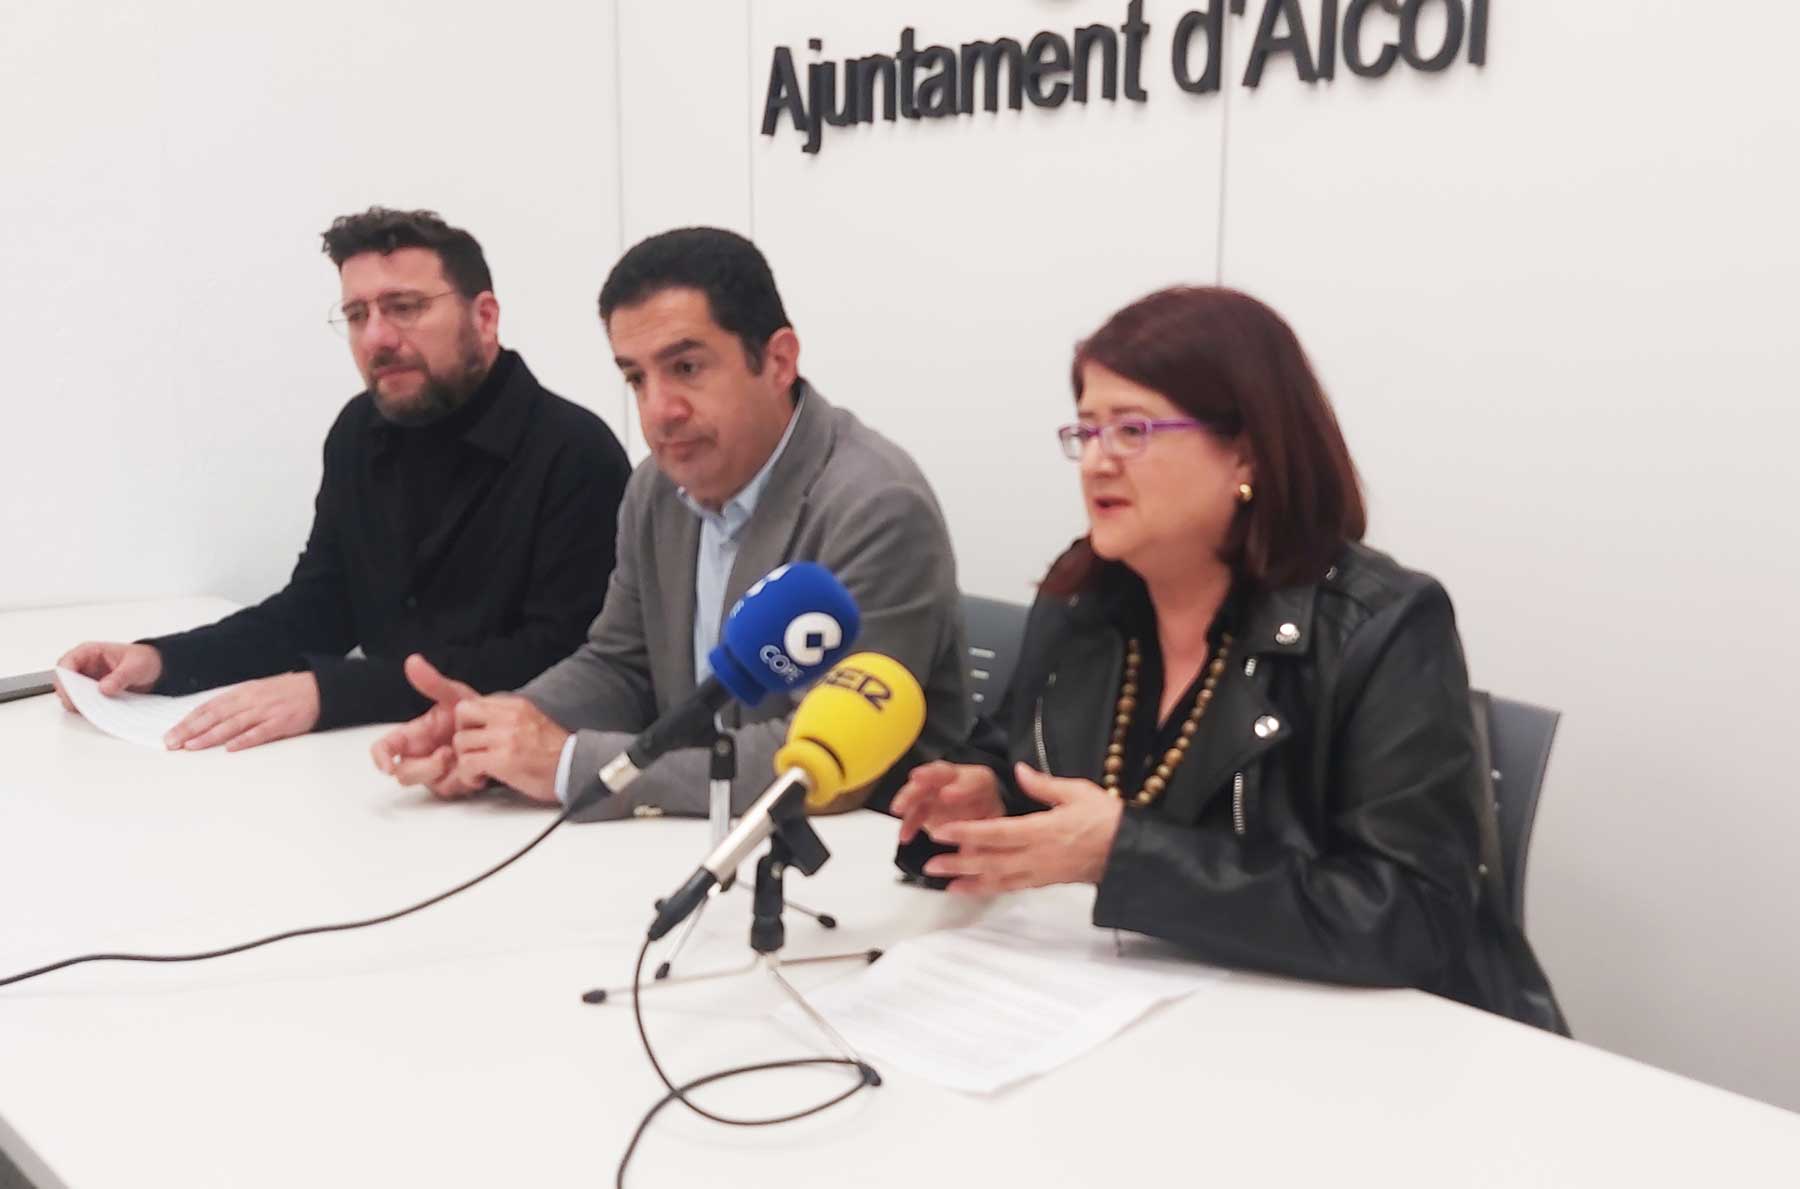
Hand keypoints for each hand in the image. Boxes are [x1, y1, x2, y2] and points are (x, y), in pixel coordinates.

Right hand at [54, 641, 162, 709]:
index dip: (64, 680)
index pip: (65, 664)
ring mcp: (87, 681)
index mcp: (89, 652)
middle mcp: (84, 666)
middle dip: (70, 696)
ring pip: (72, 695)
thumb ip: (120, 677)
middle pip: (64, 683)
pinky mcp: (93, 693)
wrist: (156, 669)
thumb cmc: (144, 660)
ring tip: (93, 711)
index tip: (71, 693)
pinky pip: (85, 703)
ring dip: (79, 704)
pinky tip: (98, 713)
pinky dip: (88, 709)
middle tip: (81, 708)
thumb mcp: (136, 666)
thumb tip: (104, 689)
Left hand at [164, 672, 319, 751]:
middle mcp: (251, 701)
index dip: (188, 720)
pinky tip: (231, 747)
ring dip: (210, 736)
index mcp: (243, 692)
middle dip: (190, 730)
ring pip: (232, 725)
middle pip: (215, 716)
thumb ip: (235, 704)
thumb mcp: (257, 691)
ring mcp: (266, 712)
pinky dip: (245, 740)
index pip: (209, 707)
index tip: (171, 733)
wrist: (320, 689)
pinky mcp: (282, 723)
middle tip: (171, 743)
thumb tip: (210, 718)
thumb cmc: (287, 692)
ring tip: (191, 746)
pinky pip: (260, 732)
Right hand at [370, 655, 482, 797]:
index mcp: (413, 736)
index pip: (385, 749)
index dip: (380, 758)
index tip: (387, 765)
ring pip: (424, 784)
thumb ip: (433, 682)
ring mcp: (435, 772)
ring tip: (459, 756)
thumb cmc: (472, 711)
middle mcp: (420, 756)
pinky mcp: (453, 783)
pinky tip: (474, 766)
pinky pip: (448, 789)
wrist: (500, 727)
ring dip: (440, 773)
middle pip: (403, 774)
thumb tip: (413, 661)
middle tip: (446, 754)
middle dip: (422, 768)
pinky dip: (460, 779)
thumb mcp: (454, 695)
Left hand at [448, 695, 568, 803]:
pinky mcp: (503, 760)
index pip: (475, 702)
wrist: (576, 769)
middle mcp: (510, 716)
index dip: (468, 723)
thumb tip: (482, 725)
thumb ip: (507, 719)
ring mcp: (506, 737)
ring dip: (465, 760)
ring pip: (460, 741)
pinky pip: (467, 763)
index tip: (474, 738)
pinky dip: (468, 775)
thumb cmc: (556, 754)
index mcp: (517, 705)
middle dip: (461, 733)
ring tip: (478, 770)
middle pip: (462, 713)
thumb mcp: (531, 722)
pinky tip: (481, 780)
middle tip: (471, 750)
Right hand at [891, 761, 1004, 843]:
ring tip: (898, 809)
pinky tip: (905, 836)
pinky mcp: (925, 801)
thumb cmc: (988, 826)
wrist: (979, 829)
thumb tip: (976, 859)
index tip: (947, 796)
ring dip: (909, 796)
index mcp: (983, 785)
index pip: (976, 780)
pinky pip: (913, 808)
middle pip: (943, 773)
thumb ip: (986, 843)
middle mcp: (959, 782)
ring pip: (922, 786)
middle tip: (917, 780)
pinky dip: (907, 822)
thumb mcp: (995, 833)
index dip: (962, 788)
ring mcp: (939, 788)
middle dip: (929, 775)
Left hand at [922, 762, 1124, 893]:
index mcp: (1041, 830)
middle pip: (991, 861)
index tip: (943, 831)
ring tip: (942, 881)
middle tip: (930, 863)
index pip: (996, 832)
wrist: (1127, 851)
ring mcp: (1039, 872)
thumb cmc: (1105, 818)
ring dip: (969, 880)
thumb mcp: (1076, 791)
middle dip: (959, 862)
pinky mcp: (1044, 881)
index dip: (967, 833)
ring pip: (998, 879)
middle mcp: (1036, 856)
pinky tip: (971, 888)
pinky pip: (1012, 887)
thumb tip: (1019, 770)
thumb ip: (1043, 784)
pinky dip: (989, 889)